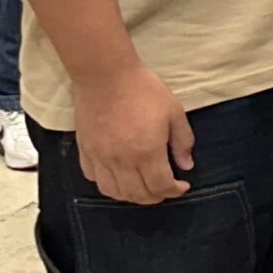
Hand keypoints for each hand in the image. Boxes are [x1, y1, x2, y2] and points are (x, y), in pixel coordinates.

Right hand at [74, 62, 193, 204]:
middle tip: (165, 189)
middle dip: (156, 197)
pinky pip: (93, 177)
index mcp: (147, 152)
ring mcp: (100, 157)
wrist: (105, 75)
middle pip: (137, 195)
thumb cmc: (143, 90)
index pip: (161, 187)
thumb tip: (187, 165)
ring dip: (131, 196)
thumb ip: (182, 142)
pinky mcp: (85, 149)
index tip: (182, 186)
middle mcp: (121, 160)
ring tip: (143, 188)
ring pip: (113, 191)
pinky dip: (107, 184)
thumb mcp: (174, 112)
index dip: (175, 191)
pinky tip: (118, 177)